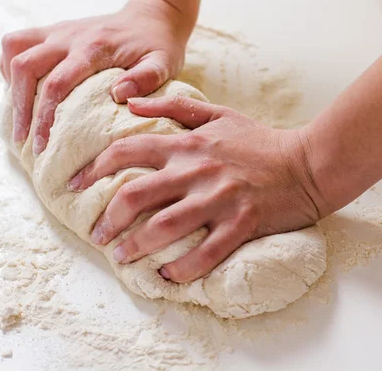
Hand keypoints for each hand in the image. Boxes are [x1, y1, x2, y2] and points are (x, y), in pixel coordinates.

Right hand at [0, 0, 191, 154]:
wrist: (151, 15)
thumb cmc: (157, 45)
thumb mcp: (163, 63)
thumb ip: (145, 79)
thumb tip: (118, 96)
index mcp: (94, 48)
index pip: (57, 84)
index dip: (44, 116)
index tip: (41, 145)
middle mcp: (69, 36)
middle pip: (25, 66)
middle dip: (19, 107)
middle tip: (23, 139)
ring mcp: (58, 31)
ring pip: (13, 49)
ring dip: (11, 83)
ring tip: (20, 114)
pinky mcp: (53, 31)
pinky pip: (17, 43)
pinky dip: (12, 67)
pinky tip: (24, 90)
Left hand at [68, 97, 330, 282]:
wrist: (308, 162)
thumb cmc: (259, 140)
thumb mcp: (217, 114)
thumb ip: (171, 109)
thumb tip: (129, 105)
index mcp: (186, 144)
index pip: (126, 152)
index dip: (93, 168)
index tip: (73, 184)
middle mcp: (196, 170)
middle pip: (135, 194)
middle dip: (107, 218)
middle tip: (97, 234)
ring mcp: (218, 199)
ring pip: (164, 227)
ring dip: (135, 246)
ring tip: (121, 257)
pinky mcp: (240, 224)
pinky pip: (204, 253)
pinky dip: (182, 269)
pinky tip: (167, 276)